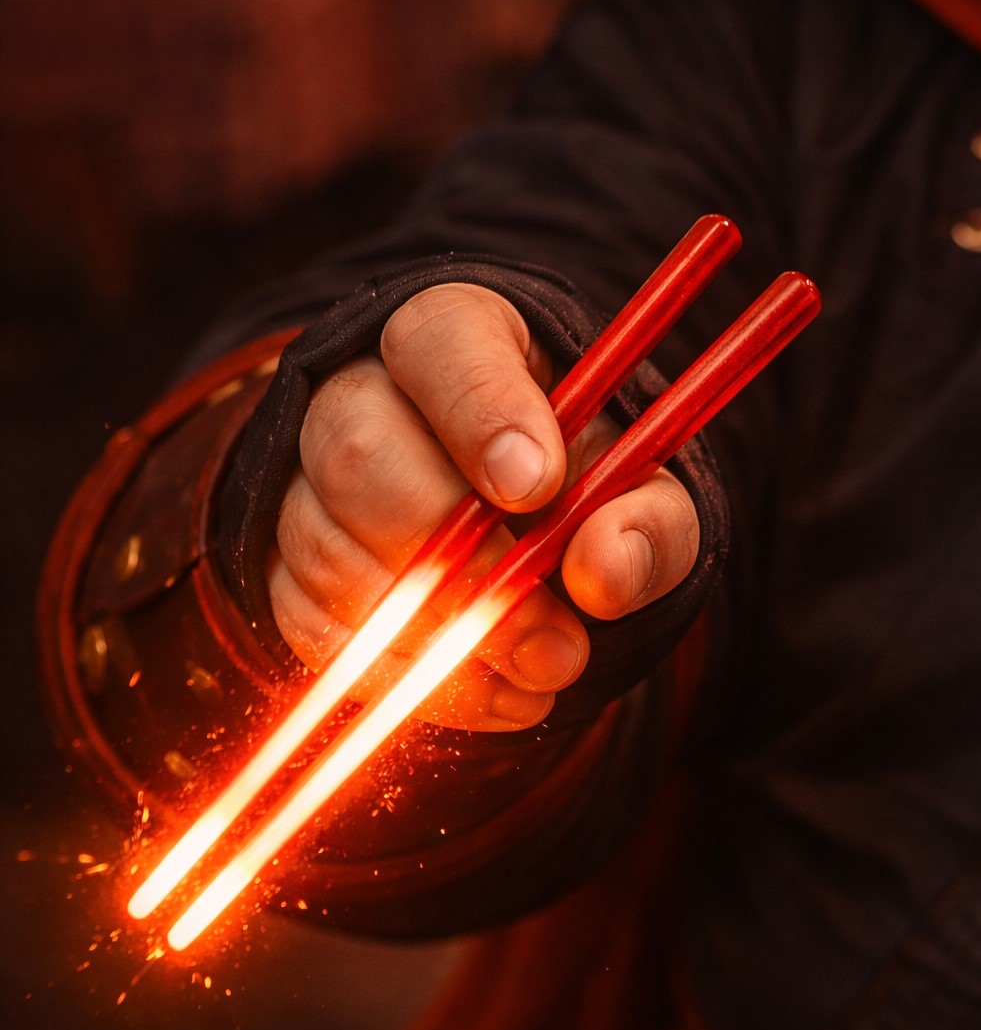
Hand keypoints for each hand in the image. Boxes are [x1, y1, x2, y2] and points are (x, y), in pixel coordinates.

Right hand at [268, 283, 699, 730]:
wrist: (517, 530)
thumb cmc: (579, 483)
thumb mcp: (641, 490)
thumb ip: (646, 519)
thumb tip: (603, 573)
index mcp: (452, 336)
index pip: (440, 345)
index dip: (482, 416)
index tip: (538, 488)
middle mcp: (356, 395)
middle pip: (358, 457)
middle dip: (461, 567)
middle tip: (556, 643)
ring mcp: (303, 485)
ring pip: (330, 554)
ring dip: (440, 640)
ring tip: (541, 674)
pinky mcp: (285, 572)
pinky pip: (317, 631)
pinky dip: (409, 680)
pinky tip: (493, 692)